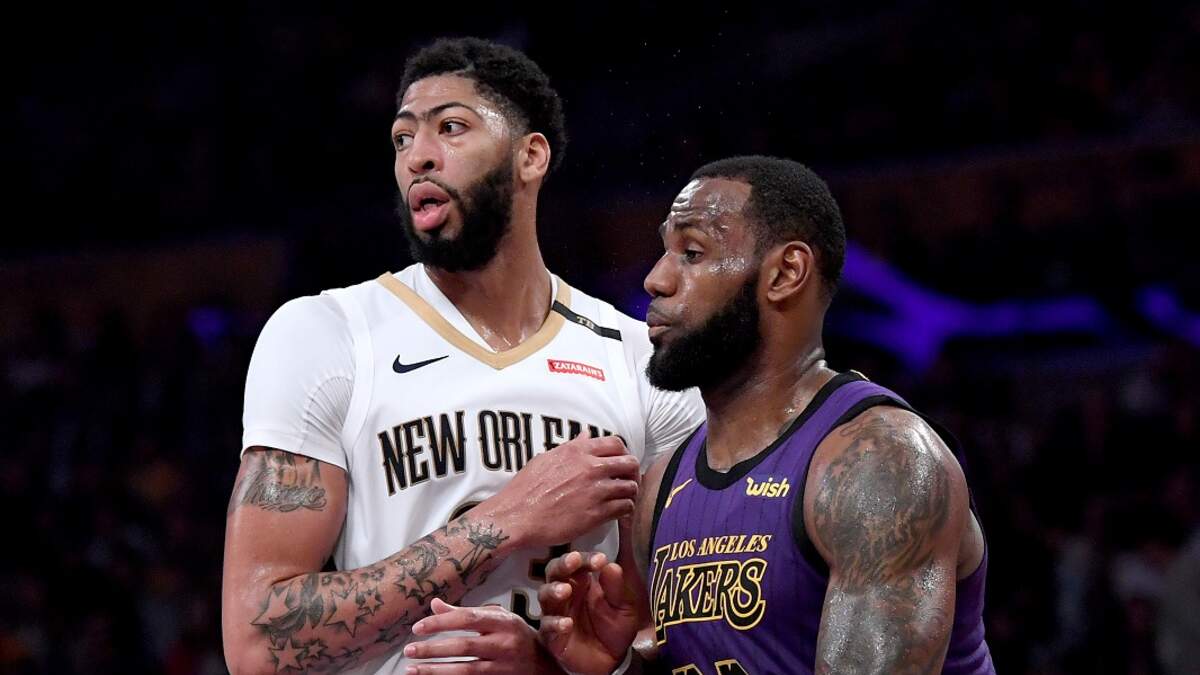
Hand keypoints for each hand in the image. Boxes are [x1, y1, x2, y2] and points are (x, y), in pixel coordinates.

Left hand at [403, 599, 562, 673]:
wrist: (546, 665)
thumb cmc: (518, 637)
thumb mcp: (498, 618)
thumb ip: (467, 613)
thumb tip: (434, 604)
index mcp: (503, 621)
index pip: (467, 618)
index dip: (441, 622)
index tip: (418, 627)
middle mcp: (505, 643)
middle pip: (464, 646)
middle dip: (433, 649)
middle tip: (409, 650)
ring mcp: (503, 666)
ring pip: (465, 669)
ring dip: (435, 670)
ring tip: (413, 669)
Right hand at [480, 436, 639, 547]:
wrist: (517, 516)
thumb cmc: (525, 488)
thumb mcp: (545, 459)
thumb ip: (570, 447)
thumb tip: (586, 436)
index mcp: (578, 451)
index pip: (616, 443)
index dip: (623, 453)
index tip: (621, 462)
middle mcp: (590, 467)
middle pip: (630, 463)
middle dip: (632, 472)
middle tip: (627, 481)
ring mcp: (596, 491)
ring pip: (631, 487)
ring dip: (630, 493)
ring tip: (624, 499)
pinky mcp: (597, 514)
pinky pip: (624, 507)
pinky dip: (625, 509)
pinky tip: (619, 513)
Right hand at [539, 551, 639, 674]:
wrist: (612, 660)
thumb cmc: (614, 627)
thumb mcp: (623, 607)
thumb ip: (616, 588)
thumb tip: (612, 565)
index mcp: (582, 581)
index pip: (578, 563)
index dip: (586, 558)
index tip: (599, 559)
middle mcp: (565, 593)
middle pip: (555, 572)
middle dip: (562, 565)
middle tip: (573, 561)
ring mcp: (556, 613)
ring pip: (545, 596)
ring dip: (553, 590)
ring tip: (565, 590)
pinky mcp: (552, 636)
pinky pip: (547, 627)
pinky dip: (555, 624)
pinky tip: (566, 623)